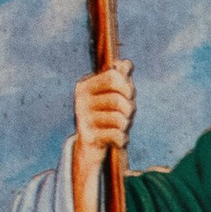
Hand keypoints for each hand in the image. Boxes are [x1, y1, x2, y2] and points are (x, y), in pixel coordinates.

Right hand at [70, 60, 134, 211]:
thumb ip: (120, 78)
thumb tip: (125, 64)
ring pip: (120, 118)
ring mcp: (83, 119)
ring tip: (121, 129)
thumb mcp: (114, 95)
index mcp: (84, 85)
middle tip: (127, 116)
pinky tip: (117, 140)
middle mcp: (80, 100)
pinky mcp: (88, 137)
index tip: (129, 95)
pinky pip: (117, 135)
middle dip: (130, 108)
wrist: (91, 148)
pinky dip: (122, 140)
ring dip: (126, 126)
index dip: (128, 86)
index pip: (114, 77)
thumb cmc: (106, 115)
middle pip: (120, 99)